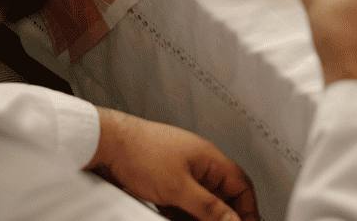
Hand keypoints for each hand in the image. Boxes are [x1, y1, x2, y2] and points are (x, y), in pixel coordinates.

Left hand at [87, 110, 256, 220]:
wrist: (108, 143)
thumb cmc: (141, 152)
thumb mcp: (178, 188)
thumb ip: (208, 207)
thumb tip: (232, 219)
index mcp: (211, 159)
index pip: (241, 186)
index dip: (249, 209)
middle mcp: (200, 164)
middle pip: (223, 195)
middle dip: (227, 215)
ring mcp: (182, 172)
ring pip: (203, 200)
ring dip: (205, 217)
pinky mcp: (165, 180)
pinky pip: (184, 201)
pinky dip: (186, 215)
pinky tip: (179, 220)